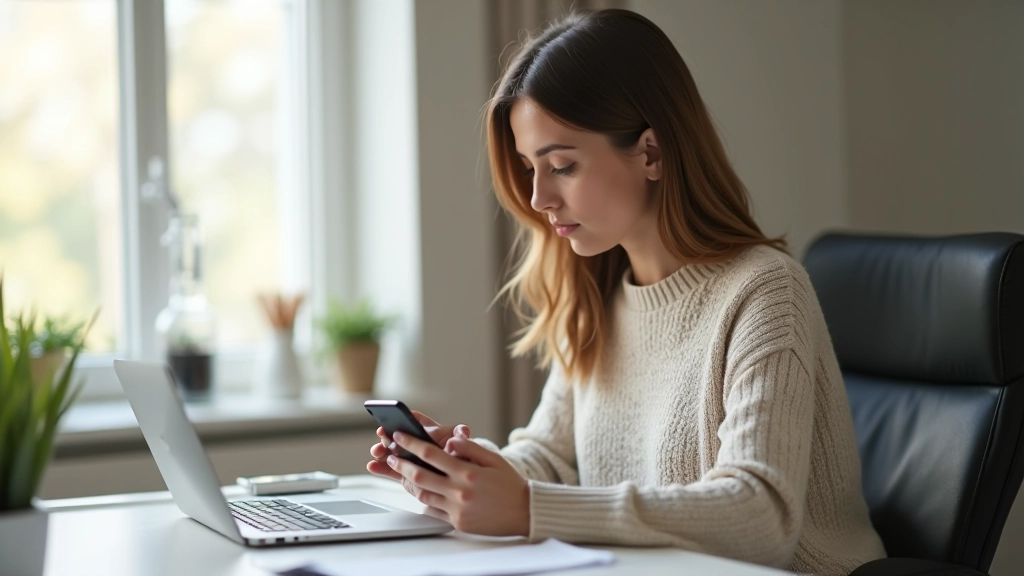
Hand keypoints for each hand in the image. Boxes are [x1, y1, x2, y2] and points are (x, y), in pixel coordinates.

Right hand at [366, 411, 469, 484]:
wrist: (464, 479)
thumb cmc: (463, 457)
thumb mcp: (465, 443)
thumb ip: (461, 437)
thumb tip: (463, 432)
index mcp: (430, 431)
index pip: (415, 419)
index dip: (404, 416)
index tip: (395, 416)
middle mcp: (417, 443)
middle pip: (398, 435)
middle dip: (388, 434)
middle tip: (383, 434)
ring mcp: (410, 458)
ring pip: (391, 452)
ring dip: (381, 450)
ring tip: (377, 451)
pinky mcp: (406, 473)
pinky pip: (391, 469)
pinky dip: (380, 468)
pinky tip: (372, 466)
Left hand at [384, 430, 529, 536]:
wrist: (524, 512)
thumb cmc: (509, 483)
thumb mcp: (493, 458)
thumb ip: (469, 448)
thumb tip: (448, 441)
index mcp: (468, 472)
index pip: (431, 454)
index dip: (412, 444)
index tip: (399, 436)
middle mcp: (460, 491)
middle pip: (420, 474)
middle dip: (401, 463)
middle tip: (390, 455)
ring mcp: (457, 509)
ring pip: (423, 493)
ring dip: (407, 481)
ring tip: (399, 471)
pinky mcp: (457, 522)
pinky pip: (433, 509)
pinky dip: (423, 498)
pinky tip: (418, 489)